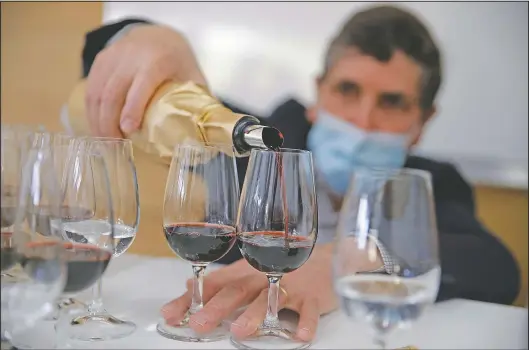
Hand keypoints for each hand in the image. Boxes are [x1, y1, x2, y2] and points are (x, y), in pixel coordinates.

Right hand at [85, 24, 205, 136]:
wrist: (158, 35)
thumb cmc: (178, 62)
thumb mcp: (193, 77)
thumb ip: (197, 102)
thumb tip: (200, 136)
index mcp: (158, 60)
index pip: (142, 84)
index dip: (133, 108)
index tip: (129, 130)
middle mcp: (131, 56)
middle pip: (113, 92)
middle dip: (109, 122)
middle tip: (115, 147)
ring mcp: (113, 57)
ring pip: (97, 92)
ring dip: (97, 121)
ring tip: (105, 143)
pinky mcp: (101, 61)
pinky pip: (90, 89)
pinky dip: (91, 111)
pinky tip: (97, 128)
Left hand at [161, 244, 337, 341]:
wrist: (324, 259)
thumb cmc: (281, 269)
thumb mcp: (248, 272)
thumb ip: (220, 280)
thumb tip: (188, 285)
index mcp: (244, 273)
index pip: (213, 285)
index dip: (190, 299)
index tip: (169, 314)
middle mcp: (262, 277)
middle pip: (237, 290)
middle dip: (217, 307)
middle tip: (199, 323)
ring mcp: (288, 284)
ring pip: (269, 298)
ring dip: (255, 314)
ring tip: (240, 331)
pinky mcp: (311, 294)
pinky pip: (309, 309)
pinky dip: (306, 321)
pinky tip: (300, 335)